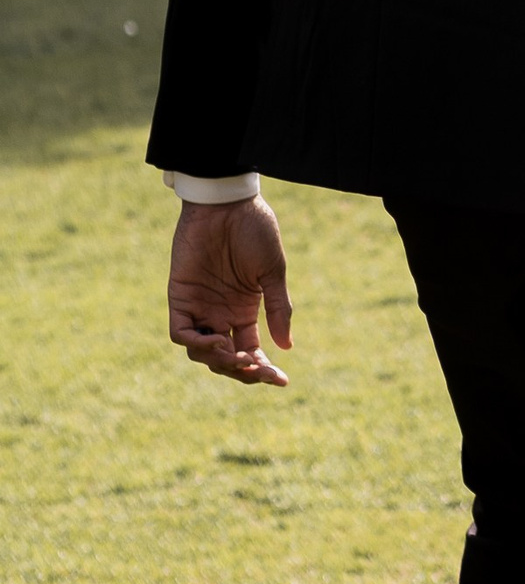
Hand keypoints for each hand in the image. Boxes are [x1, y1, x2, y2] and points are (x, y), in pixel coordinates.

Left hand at [167, 196, 292, 385]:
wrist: (227, 203)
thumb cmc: (254, 230)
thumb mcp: (272, 272)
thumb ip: (277, 309)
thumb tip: (286, 346)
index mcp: (244, 311)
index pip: (251, 351)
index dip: (263, 370)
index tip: (281, 380)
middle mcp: (220, 314)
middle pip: (226, 359)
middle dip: (243, 371)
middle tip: (258, 368)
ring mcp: (199, 307)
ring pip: (201, 353)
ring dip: (220, 361)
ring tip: (237, 354)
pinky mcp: (180, 297)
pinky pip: (181, 333)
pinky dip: (197, 344)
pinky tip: (217, 342)